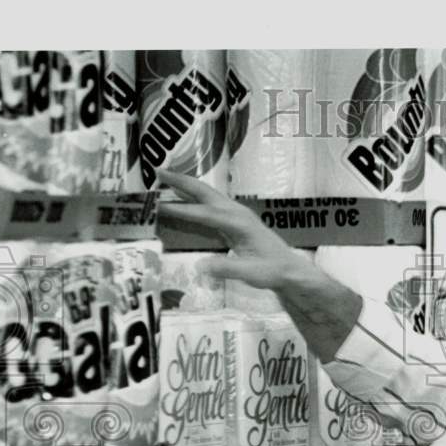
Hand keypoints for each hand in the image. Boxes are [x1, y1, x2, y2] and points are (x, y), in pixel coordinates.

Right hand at [156, 170, 304, 288]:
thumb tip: (200, 266)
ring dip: (185, 186)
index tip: (158, 205)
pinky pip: (209, 205)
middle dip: (181, 181)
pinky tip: (181, 197)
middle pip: (205, 192)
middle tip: (157, 171)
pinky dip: (193, 197)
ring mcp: (236, 215)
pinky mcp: (235, 220)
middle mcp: (237, 213)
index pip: (205, 214)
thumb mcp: (251, 274)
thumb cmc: (272, 271)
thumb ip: (227, 268)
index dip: (181, 210)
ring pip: (207, 195)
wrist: (289, 269)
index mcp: (240, 224)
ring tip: (162, 177)